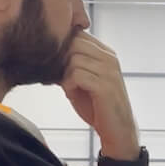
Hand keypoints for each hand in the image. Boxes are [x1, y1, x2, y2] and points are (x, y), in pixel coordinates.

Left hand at [62, 32, 139, 159]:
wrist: (117, 130)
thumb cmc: (97, 105)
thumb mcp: (83, 80)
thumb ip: (71, 64)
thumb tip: (47, 51)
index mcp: (106, 52)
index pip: (78, 35)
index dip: (62, 48)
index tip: (57, 67)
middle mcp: (109, 58)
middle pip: (74, 43)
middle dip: (61, 60)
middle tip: (58, 78)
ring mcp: (109, 71)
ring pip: (73, 58)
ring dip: (65, 74)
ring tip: (68, 88)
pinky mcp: (104, 85)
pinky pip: (76, 75)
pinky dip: (69, 85)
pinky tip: (72, 94)